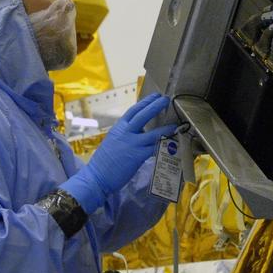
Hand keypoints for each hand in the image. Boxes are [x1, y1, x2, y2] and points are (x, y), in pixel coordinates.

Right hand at [59, 93, 176, 211]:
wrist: (96, 176)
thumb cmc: (104, 161)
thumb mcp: (113, 141)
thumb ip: (125, 134)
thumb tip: (139, 131)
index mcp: (119, 128)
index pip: (133, 110)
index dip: (145, 102)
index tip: (155, 95)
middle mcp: (125, 133)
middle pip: (143, 115)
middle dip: (156, 106)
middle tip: (166, 99)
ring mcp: (132, 144)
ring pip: (153, 133)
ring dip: (166, 128)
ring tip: (175, 124)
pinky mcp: (137, 156)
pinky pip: (154, 149)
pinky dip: (163, 146)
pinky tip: (171, 144)